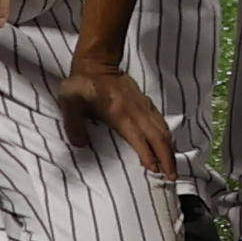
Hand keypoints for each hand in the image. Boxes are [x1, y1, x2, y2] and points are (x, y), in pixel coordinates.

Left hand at [57, 60, 178, 176]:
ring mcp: (142, 105)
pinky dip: (166, 136)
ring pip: (163, 129)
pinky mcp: (145, 102)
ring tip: (172, 167)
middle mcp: (136, 109)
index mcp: (118, 112)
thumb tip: (81, 146)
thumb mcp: (69, 103)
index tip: (155, 171)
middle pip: (158, 135)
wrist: (96, 64)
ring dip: (169, 148)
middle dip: (167, 157)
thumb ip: (73, 125)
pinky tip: (167, 146)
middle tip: (172, 176)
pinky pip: (160, 122)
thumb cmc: (81, 85)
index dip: (148, 154)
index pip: (139, 137)